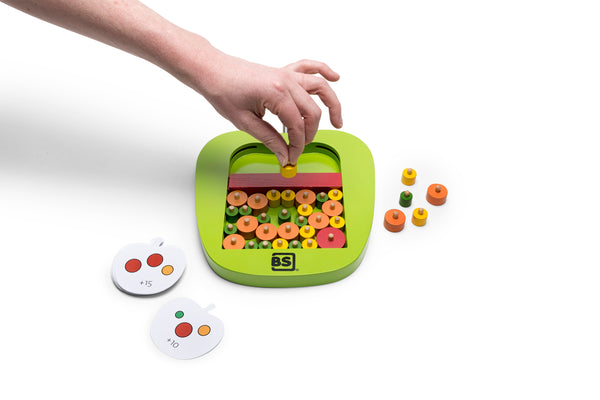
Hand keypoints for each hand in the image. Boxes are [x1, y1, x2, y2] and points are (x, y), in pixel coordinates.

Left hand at [188, 50, 342, 165]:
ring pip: (320, 88)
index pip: (297, 126)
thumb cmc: (223, 92)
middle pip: (312, 112)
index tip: (292, 158)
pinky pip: (310, 67)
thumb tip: (285, 156)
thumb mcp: (245, 122)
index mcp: (276, 94)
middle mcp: (286, 81)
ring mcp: (287, 74)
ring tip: (338, 122)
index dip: (297, 146)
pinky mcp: (284, 71)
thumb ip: (270, 139)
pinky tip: (336, 77)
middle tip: (300, 148)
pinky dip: (324, 70)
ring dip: (332, 104)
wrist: (212, 70)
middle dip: (309, 134)